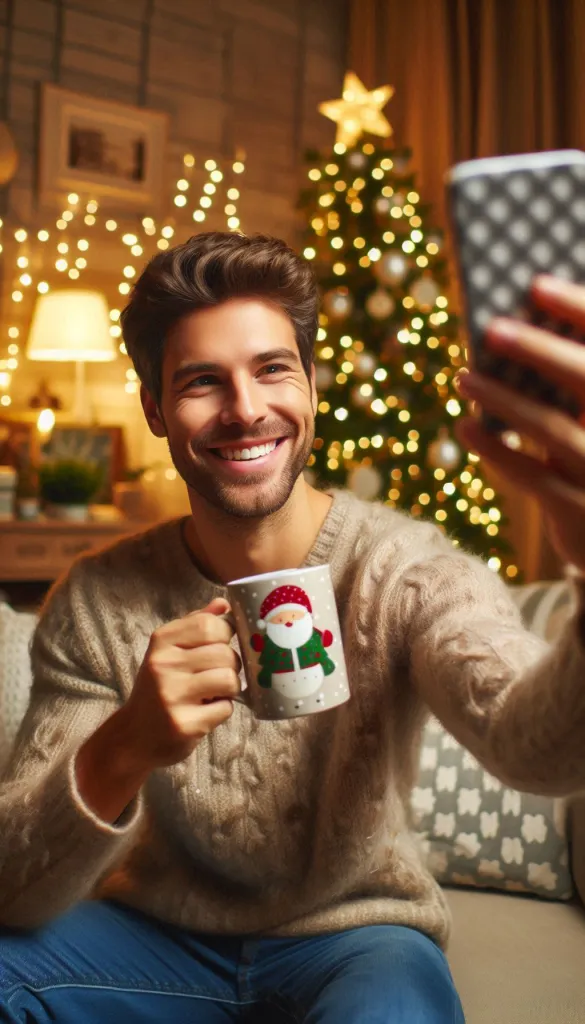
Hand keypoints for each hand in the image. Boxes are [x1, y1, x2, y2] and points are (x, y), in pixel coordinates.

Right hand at [121, 597, 239, 770]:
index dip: (226, 635)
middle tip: (215, 675)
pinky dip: (222, 711)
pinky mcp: (185, 724)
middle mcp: (163, 665)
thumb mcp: (168, 651)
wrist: (132, 738)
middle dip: (230, 665)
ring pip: (229, 679)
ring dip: (229, 689)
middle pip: (225, 654)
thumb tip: (224, 604)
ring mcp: (173, 696)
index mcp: (161, 641)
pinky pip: (226, 709)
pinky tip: (205, 712)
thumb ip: (196, 625)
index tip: (220, 645)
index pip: (210, 625)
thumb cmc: (157, 688)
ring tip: (213, 693)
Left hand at [455, 275, 584, 572]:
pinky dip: (496, 451)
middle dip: (539, 351)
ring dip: (503, 400)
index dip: (578, 307)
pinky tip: (465, 428)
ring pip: (552, 428)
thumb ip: (566, 374)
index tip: (535, 285)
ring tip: (464, 378)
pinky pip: (532, 476)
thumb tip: (516, 319)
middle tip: (490, 329)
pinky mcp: (578, 509)